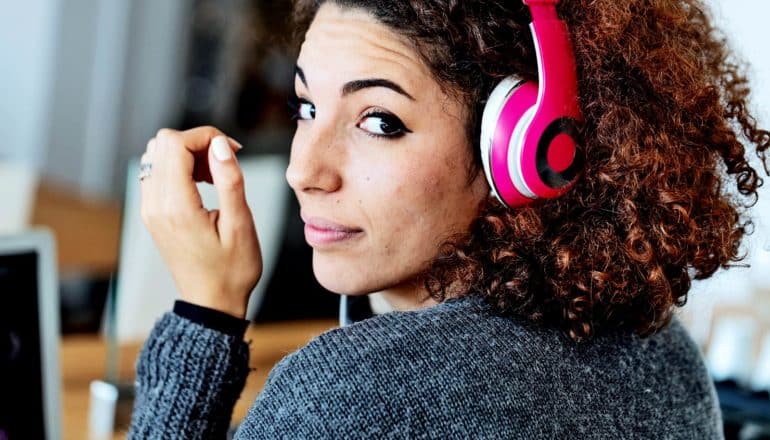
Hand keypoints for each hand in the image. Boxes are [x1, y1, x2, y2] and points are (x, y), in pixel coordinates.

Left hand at [139, 126, 261, 318]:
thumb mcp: (241, 225)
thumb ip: (229, 180)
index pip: (176, 144)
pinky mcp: (152, 213)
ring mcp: (149, 209)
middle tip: (224, 164)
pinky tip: (202, 184)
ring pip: (156, 154)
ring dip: (187, 154)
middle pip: (162, 143)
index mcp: (176, 206)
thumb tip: (220, 145)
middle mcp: (155, 205)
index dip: (207, 137)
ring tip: (214, 175)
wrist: (211, 303)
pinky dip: (179, 167)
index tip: (233, 151)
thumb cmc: (232, 270)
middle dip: (196, 143)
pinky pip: (156, 173)